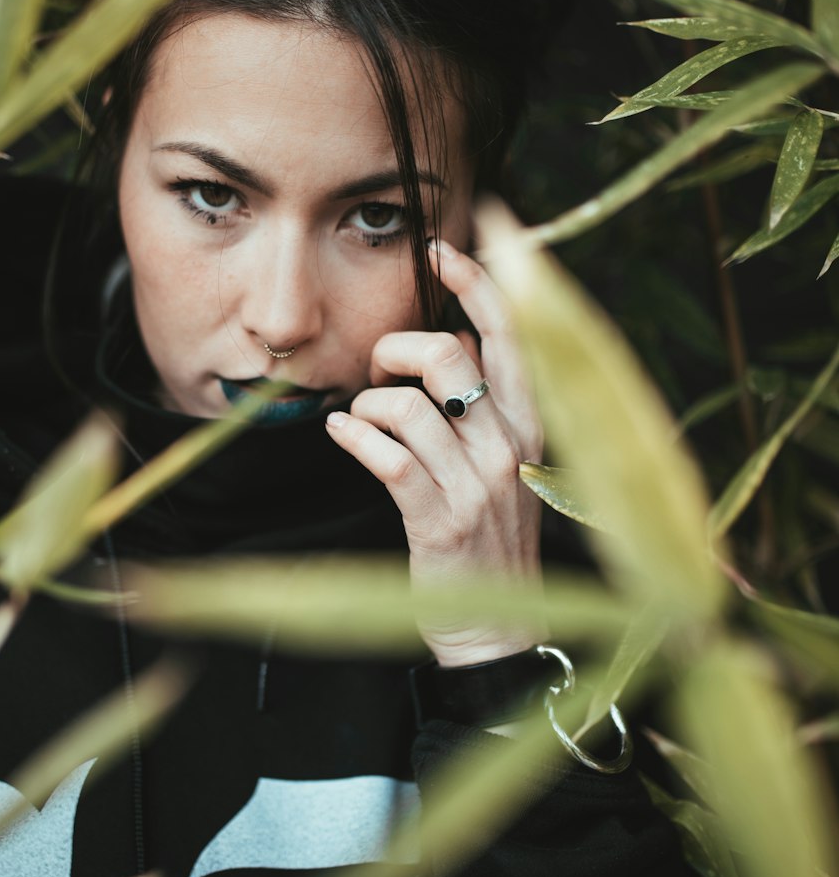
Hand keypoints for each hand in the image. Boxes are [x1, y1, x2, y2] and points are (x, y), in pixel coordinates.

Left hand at [325, 210, 543, 665]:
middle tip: (381, 371)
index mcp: (533, 423)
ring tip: (363, 417)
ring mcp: (477, 485)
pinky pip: (387, 457)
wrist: (499, 630)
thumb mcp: (504, 463)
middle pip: (452, 356)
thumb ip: (483, 404)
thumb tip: (444, 341)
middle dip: (399, 349)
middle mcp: (512, 446)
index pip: (512, 332)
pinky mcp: (439, 521)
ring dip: (369, 401)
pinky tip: (343, 435)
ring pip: (409, 404)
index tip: (441, 247)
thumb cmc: (491, 537)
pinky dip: (352, 436)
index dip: (479, 279)